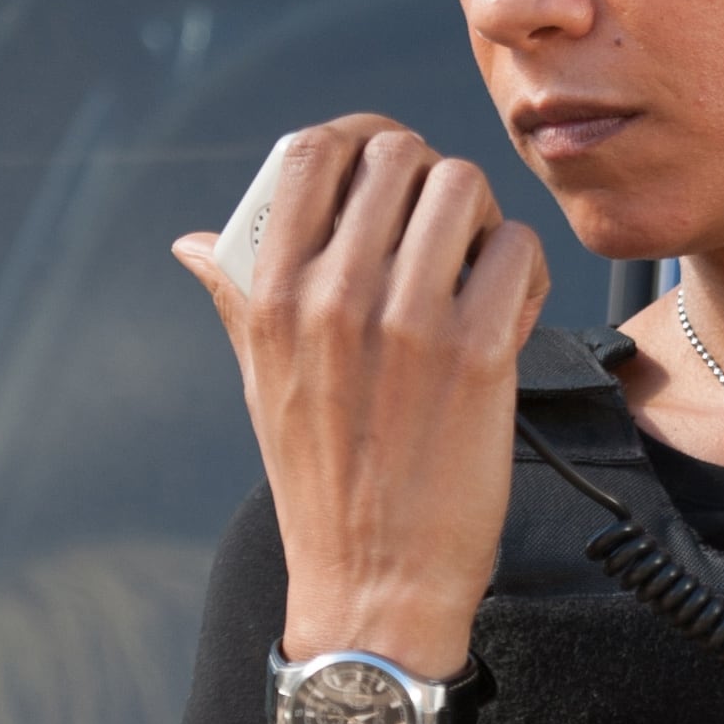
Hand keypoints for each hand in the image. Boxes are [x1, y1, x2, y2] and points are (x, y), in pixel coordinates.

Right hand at [172, 116, 548, 673]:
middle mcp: (331, 295)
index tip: (388, 166)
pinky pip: (519, 251)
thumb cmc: (324, 481)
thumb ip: (239, 296)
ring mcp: (407, 322)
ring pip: (467, 186)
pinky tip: (512, 314)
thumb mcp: (262, 381)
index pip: (310, 149)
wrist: (375, 586)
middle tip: (446, 230)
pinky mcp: (479, 354)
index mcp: (270, 292)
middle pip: (400, 154)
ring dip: (485, 218)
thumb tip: (197, 240)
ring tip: (480, 269)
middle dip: (432, 179)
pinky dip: (527, 271)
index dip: (361, 137)